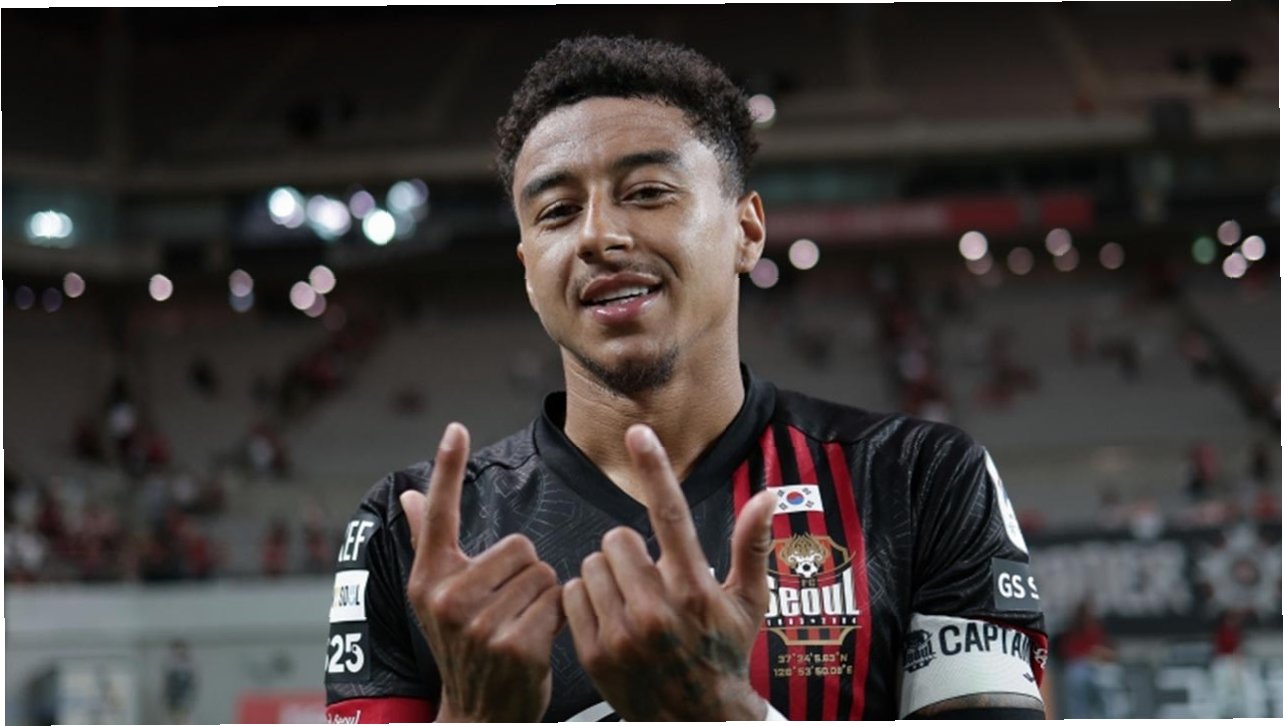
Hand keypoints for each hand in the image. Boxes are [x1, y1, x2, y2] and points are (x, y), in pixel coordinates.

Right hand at [400, 423, 563, 721]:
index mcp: (429, 580)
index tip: (455, 427)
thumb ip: (427, 540)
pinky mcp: (516, 646)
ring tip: (522, 625)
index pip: (440, 514)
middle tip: (510, 608)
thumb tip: (409, 493)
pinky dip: (560, 619)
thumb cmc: (464, 647)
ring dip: (544, 597)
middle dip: (527, 574)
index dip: (447, 468)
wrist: (479, 713)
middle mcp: (447, 599)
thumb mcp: (436, 596)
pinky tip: (539, 642)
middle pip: (521, 546)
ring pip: (544, 573)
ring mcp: (479, 625)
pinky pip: (559, 602)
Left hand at [562, 424, 776, 720]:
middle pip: (616, 537)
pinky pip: (573, 594)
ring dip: (609, 575)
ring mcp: (621, 633)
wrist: (695, 718)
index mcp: (695, 589)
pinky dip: (589, 600)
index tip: (638, 433)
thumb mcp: (749, 602)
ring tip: (633, 602)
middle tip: (650, 578)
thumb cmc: (724, 652)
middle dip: (630, 551)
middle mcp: (657, 610)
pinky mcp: (593, 651)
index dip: (655, 468)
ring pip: (592, 564)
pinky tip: (612, 620)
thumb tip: (769, 495)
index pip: (671, 515)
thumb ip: (753, 545)